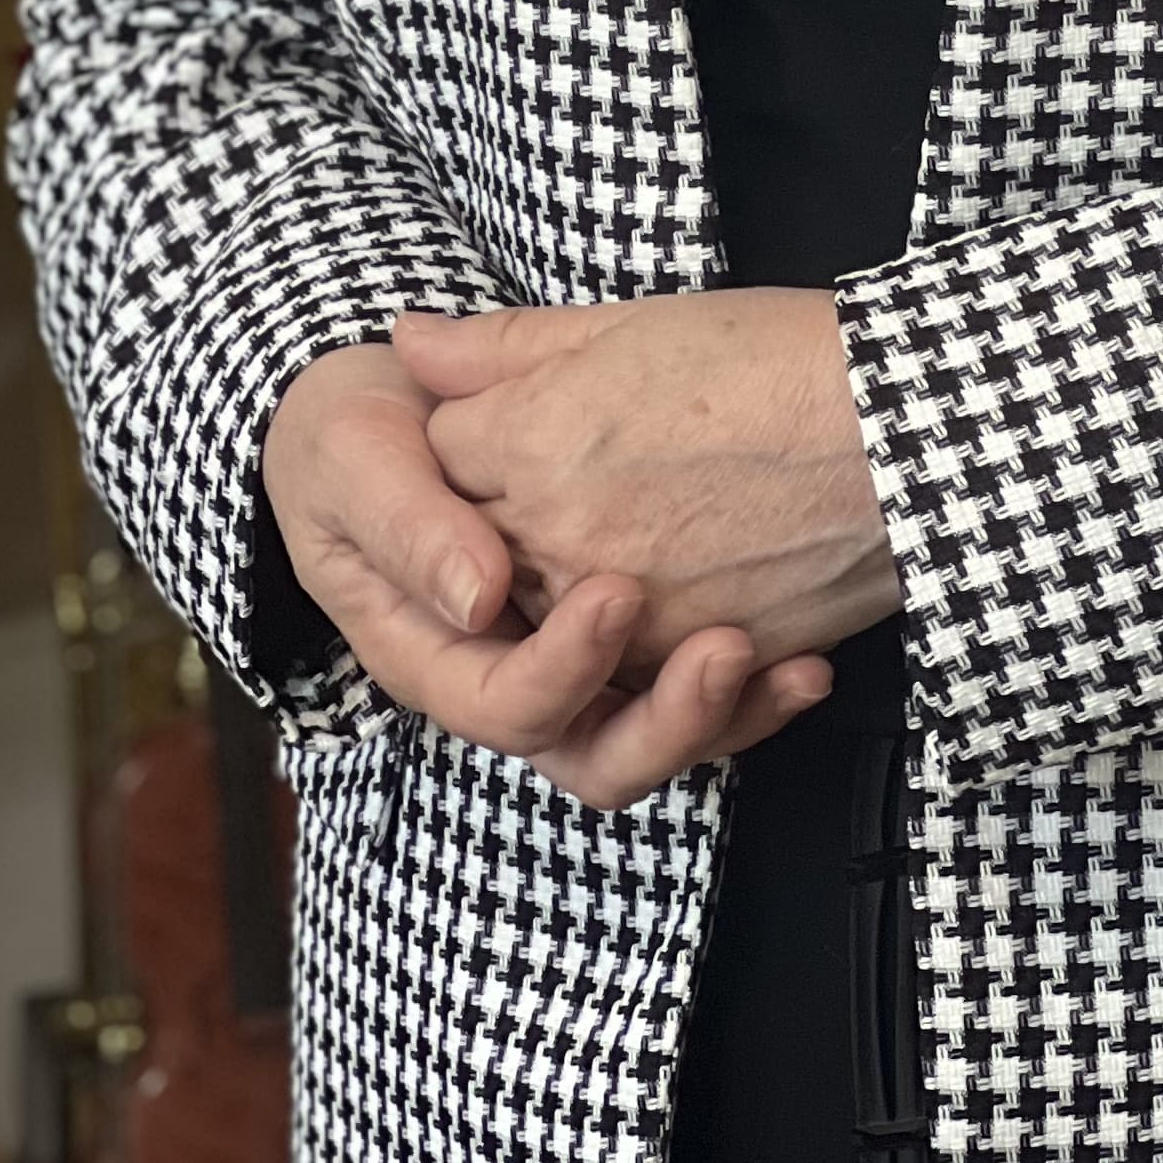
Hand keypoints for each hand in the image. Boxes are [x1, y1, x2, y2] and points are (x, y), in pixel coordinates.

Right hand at [259, 339, 833, 807]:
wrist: (385, 406)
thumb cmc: (355, 439)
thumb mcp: (354, 463)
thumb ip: (408, 525)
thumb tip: (478, 597)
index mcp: (432, 653)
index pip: (504, 703)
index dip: (565, 665)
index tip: (618, 591)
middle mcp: (508, 678)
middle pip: (594, 755)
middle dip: (668, 719)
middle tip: (724, 646)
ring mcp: (574, 667)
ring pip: (653, 738)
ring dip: (726, 715)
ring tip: (787, 665)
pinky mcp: (627, 640)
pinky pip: (690, 691)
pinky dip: (755, 686)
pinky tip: (808, 657)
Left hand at [388, 289, 902, 674]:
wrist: (901, 431)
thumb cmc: (774, 355)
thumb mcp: (634, 322)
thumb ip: (507, 344)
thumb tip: (411, 339)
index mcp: (530, 439)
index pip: (444, 447)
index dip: (483, 424)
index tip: (532, 408)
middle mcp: (555, 535)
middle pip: (479, 541)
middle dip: (508, 507)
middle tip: (584, 466)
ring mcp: (619, 610)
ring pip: (545, 619)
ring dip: (568, 586)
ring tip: (633, 535)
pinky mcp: (681, 662)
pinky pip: (623, 674)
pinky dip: (638, 642)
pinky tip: (680, 589)